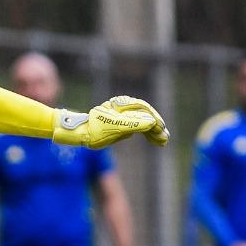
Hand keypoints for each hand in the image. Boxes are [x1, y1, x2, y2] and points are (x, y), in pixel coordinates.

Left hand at [52, 96, 170, 149]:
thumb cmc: (94, 130)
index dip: (154, 120)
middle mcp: (125, 107)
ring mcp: (124, 115)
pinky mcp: (123, 123)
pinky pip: (138, 127)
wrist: (80, 133)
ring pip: (143, 122)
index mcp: (122, 104)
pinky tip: (153, 139)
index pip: (143, 110)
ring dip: (153, 131)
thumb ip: (132, 124)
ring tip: (162, 141)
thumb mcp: (114, 128)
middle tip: (165, 139)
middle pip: (145, 116)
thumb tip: (151, 122)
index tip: (161, 130)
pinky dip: (146, 133)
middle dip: (156, 127)